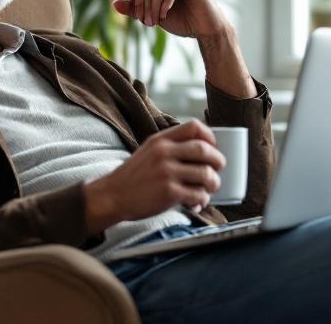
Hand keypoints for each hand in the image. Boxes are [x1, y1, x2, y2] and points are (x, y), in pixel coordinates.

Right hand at [83, 121, 225, 233]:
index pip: (194, 127)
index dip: (210, 137)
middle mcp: (164, 153)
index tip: (212, 148)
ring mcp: (167, 172)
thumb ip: (170, 147)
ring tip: (208, 189)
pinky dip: (202, 200)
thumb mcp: (149, 151)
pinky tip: (196, 203)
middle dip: (218, 162)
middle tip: (217, 170)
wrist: (112, 195)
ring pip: (206, 174)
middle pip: (205, 151)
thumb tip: (202, 151)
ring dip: (213, 184)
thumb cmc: (134, 176)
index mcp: (161, 140)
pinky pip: (198, 195)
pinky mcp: (169, 192)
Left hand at [111, 0, 227, 38]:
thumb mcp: (152, 16)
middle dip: (142, 4)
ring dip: (153, 6)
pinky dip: (165, 3)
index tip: (137, 14)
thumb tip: (114, 3)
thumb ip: (135, 10)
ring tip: (154, 22)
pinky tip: (164, 14)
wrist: (204, 29)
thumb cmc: (180, 21)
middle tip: (145, 22)